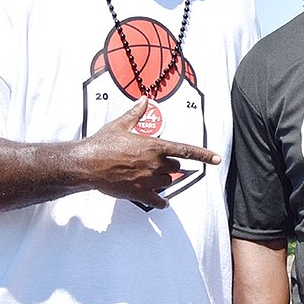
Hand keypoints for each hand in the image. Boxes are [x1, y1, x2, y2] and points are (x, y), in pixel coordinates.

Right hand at [76, 98, 220, 208]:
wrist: (86, 164)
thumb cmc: (102, 144)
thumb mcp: (121, 125)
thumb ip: (137, 113)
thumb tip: (144, 100)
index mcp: (154, 146)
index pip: (186, 150)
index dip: (204, 155)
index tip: (217, 159)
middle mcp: (155, 164)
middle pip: (175, 166)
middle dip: (167, 164)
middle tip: (152, 162)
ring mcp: (148, 180)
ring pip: (167, 182)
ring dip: (163, 179)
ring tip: (148, 175)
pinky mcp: (139, 193)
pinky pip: (158, 200)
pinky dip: (162, 202)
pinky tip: (163, 203)